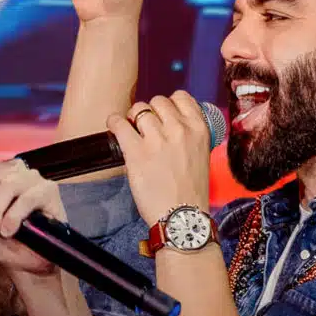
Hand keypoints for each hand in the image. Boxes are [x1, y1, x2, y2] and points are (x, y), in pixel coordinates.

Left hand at [107, 93, 211, 225]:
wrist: (182, 217)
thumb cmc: (190, 193)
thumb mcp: (201, 156)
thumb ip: (188, 137)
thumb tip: (167, 126)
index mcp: (199, 129)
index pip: (181, 97)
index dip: (168, 104)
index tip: (162, 115)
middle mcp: (179, 129)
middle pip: (157, 101)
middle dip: (149, 112)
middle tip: (144, 127)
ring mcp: (157, 139)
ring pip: (138, 110)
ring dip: (132, 118)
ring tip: (130, 131)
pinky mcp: (136, 152)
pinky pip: (119, 124)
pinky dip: (114, 122)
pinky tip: (114, 127)